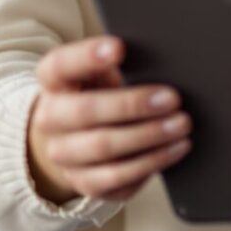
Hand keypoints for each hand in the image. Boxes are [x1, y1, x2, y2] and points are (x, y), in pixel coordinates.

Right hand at [26, 36, 190, 205]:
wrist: (77, 139)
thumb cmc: (99, 94)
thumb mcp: (101, 73)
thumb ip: (118, 64)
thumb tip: (161, 60)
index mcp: (53, 82)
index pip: (61, 65)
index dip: (87, 56)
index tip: (119, 47)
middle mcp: (49, 120)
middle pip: (85, 111)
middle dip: (132, 105)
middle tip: (172, 98)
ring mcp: (63, 156)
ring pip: (103, 148)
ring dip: (148, 136)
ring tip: (181, 125)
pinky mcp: (84, 183)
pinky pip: (118, 178)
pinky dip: (151, 162)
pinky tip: (175, 148)